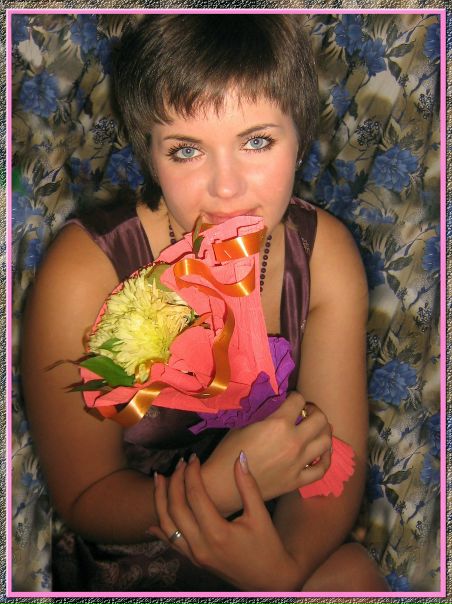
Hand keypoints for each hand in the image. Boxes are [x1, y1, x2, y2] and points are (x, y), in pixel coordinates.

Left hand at [150, 452, 300, 590]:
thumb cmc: (268, 546)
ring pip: (167, 526)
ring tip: (159, 478)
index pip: (195, 495)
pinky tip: (153, 521)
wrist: (270, 581)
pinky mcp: (194, 561)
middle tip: (181, 462)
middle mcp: (201, 546)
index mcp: (217, 533)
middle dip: (175, 481)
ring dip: (160, 501)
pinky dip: (161, 529)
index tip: (194, 457)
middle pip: (176, 508)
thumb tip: (241, 456)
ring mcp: (195, 556)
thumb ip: (248, 485)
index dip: (192, 473)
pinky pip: (172, 543)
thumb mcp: (260, 515)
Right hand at [201, 392, 331, 513]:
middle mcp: (294, 442)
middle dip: (314, 411)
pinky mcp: (298, 481)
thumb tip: (276, 406)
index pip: (298, 400)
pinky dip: (325, 458)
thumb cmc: (228, 451)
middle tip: (306, 412)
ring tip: (315, 430)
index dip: (295, 396)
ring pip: (326, 441)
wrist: (224, 484)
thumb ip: (265, 414)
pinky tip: (321, 453)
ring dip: (323, 431)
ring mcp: (299, 463)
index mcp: (279, 424)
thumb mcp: (244, 424)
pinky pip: (322, 469)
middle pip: (320, 419)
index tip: (291, 399)